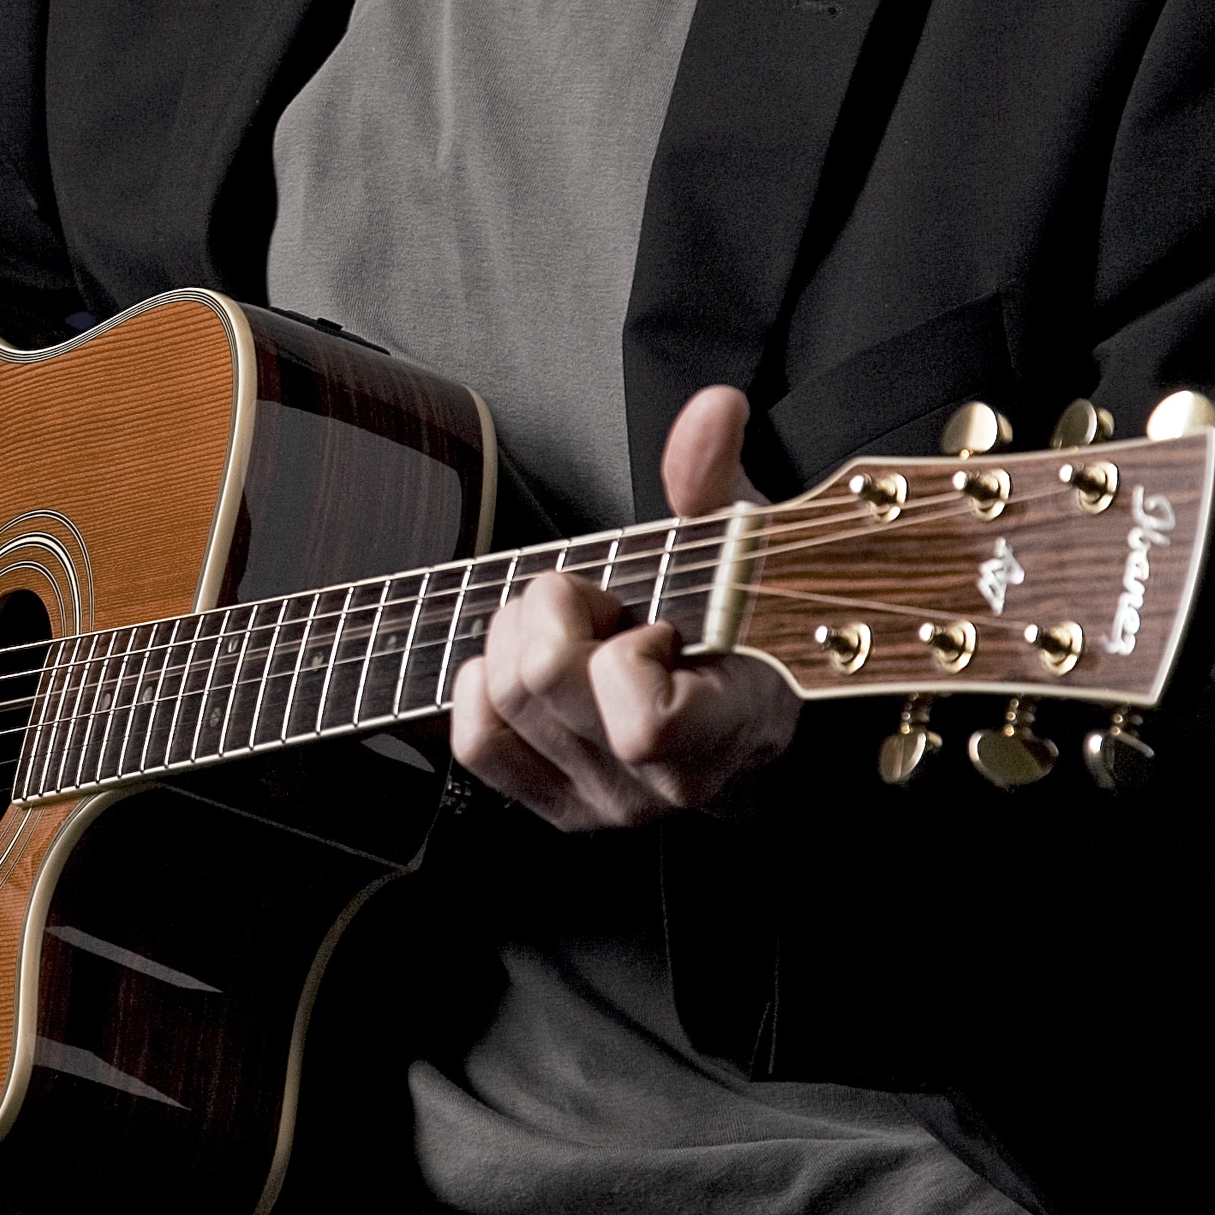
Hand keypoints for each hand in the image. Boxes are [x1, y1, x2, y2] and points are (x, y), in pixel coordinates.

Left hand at [451, 387, 797, 829]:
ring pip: (502, 696)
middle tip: (598, 601)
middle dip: (555, 607)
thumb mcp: (737, 546)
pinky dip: (482, 684)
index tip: (652, 620)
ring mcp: (606, 804)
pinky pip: (475, 739)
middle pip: (540, 680)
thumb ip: (716, 477)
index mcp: (727, 727)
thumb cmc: (740, 627)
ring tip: (579, 629)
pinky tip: (530, 661)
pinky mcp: (557, 806)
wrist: (739, 710)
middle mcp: (662, 785)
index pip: (642, 721)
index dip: (624, 653)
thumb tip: (713, 408)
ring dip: (522, 635)